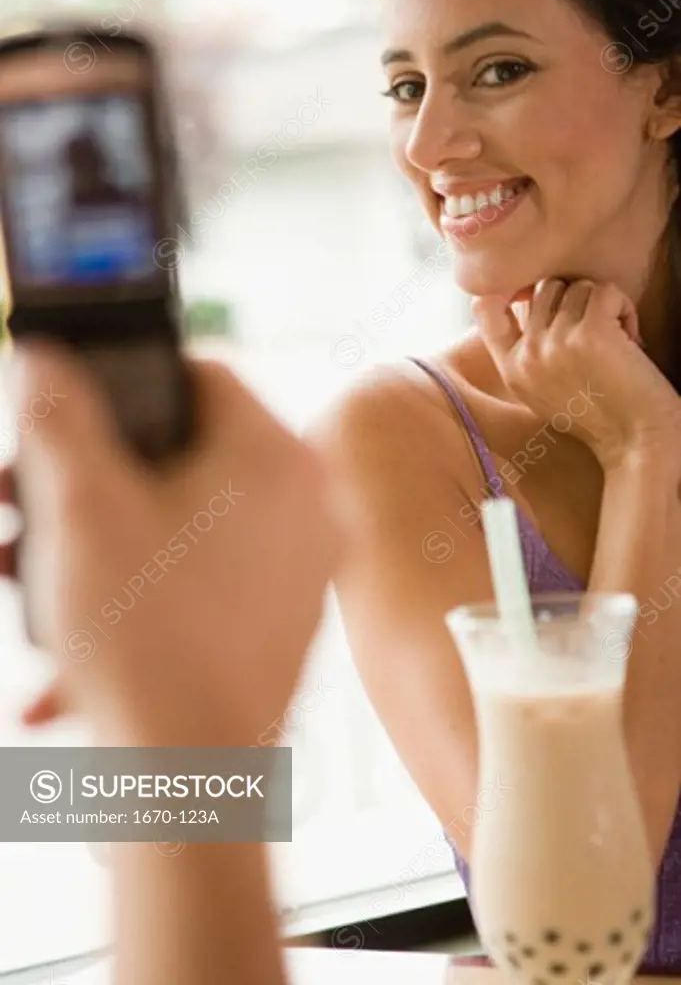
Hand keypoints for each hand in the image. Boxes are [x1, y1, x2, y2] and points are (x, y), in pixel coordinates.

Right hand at [14, 342, 339, 745]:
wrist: (189, 781)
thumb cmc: (146, 642)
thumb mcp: (80, 509)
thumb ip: (59, 417)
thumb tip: (46, 360)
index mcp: (278, 459)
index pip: (203, 375)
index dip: (127, 382)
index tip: (76, 407)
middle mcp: (308, 506)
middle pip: (186, 455)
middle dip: (92, 479)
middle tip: (27, 498)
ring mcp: (301, 568)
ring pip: (185, 524)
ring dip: (100, 543)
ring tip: (29, 573)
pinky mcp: (282, 619)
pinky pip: (200, 580)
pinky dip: (138, 592)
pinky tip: (70, 638)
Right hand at [473, 279, 680, 471]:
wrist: (636, 442)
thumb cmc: (599, 415)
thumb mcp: (542, 390)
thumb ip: (526, 351)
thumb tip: (524, 299)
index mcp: (511, 369)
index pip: (484, 306)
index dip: (512, 290)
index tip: (540, 301)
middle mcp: (527, 355)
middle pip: (545, 288)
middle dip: (574, 301)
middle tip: (595, 332)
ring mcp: (555, 343)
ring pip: (577, 286)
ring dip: (603, 306)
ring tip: (615, 339)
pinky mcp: (590, 334)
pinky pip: (604, 290)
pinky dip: (623, 308)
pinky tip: (630, 338)